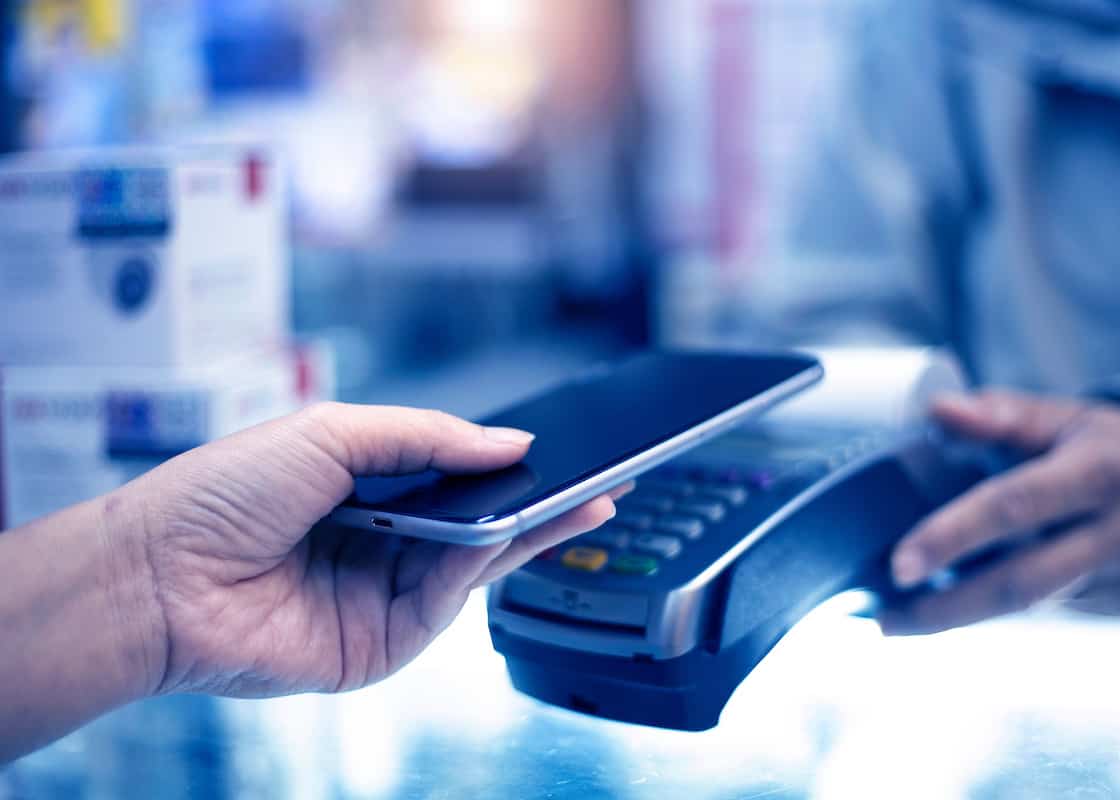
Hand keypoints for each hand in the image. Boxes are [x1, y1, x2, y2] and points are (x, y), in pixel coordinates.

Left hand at [120, 403, 619, 696]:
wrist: (157, 576)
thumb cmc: (223, 493)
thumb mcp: (332, 432)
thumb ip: (429, 436)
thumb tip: (510, 441)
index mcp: (364, 490)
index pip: (454, 479)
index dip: (506, 466)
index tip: (561, 452)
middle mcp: (379, 544)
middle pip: (478, 525)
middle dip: (539, 504)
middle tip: (603, 484)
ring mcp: (381, 596)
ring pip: (473, 565)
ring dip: (524, 531)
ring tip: (577, 498)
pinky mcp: (380, 644)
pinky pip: (446, 600)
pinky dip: (477, 565)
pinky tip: (500, 532)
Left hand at [881, 391, 1119, 635]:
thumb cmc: (1107, 446)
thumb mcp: (1062, 416)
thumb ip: (997, 414)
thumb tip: (936, 411)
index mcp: (1098, 471)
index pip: (1014, 505)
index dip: (952, 536)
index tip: (899, 564)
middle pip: (1022, 582)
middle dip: (946, 608)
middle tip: (884, 618)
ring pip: (1032, 606)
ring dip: (962, 613)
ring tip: (900, 614)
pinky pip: (1052, 613)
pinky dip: (1001, 609)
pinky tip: (962, 603)